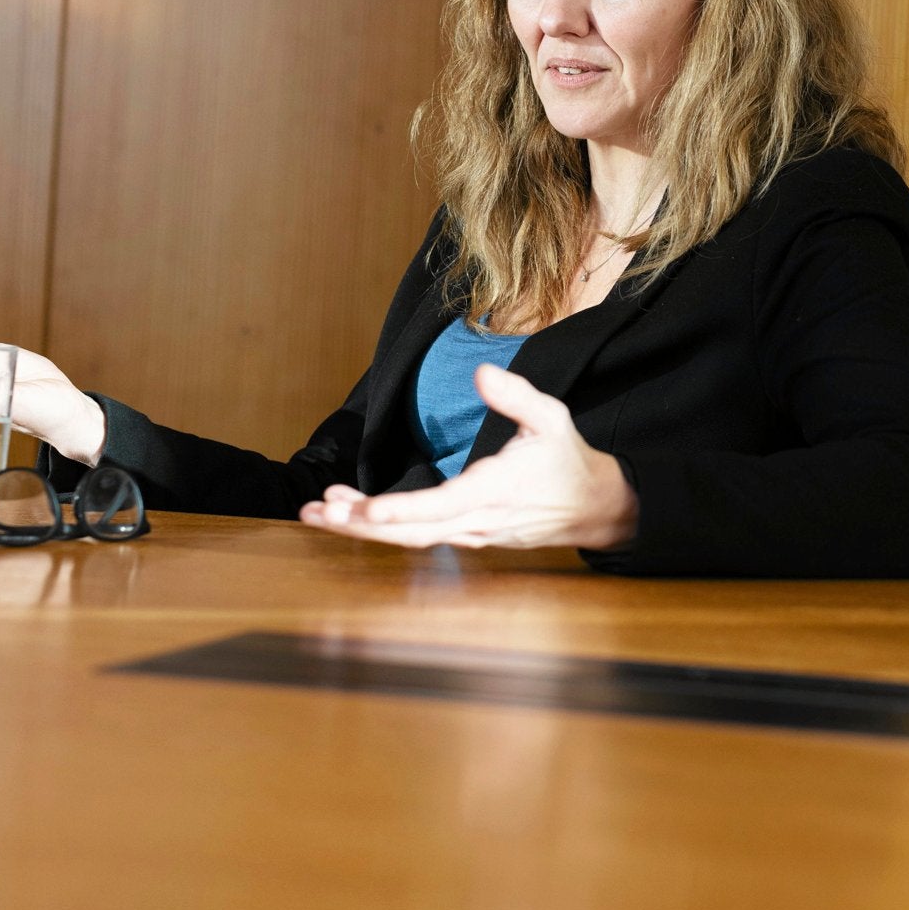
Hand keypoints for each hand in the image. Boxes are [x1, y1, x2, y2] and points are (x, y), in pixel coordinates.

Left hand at [300, 364, 636, 550]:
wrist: (592, 507)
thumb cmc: (566, 460)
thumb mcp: (551, 419)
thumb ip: (516, 396)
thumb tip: (482, 372)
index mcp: (496, 492)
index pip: (443, 505)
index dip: (403, 510)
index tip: (367, 511)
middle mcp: (477, 521)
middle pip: (411, 532)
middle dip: (360, 525)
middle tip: (316, 512)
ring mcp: (469, 534)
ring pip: (409, 538)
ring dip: (361, 528)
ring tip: (319, 511)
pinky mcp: (464, 536)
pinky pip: (417, 536)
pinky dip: (381, 529)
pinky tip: (352, 513)